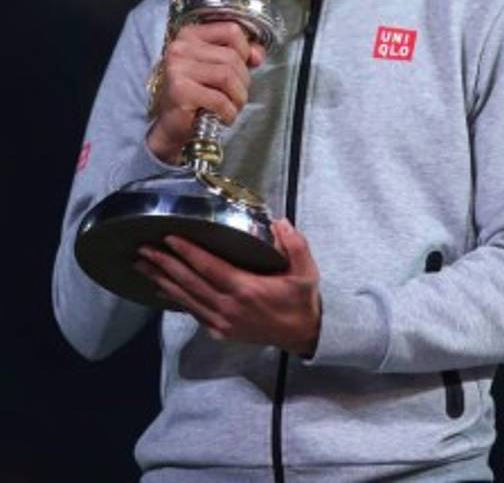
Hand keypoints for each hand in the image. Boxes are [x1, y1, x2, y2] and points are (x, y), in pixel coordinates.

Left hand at [135, 219, 321, 355]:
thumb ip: (295, 245)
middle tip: (144, 248)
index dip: (188, 253)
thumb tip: (279, 222)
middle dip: (165, 264)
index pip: (210, 268)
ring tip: (143, 265)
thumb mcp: (306, 272)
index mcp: (246, 290)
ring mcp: (222, 322)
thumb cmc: (301, 300)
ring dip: (162, 280)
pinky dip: (175, 298)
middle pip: (190, 282)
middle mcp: (229, 307)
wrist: (302, 335)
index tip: (170, 238)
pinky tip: (162, 287)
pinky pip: (192, 311)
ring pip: (186, 298)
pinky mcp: (220, 330)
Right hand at [147, 21, 265, 163]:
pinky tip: (225, 116)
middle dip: (243, 81)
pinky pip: (219, 99)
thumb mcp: (219, 68)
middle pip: (231, 57)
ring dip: (238, 97)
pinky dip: (229, 111)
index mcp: (190, 35)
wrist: (171, 125)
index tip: (244, 67)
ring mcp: (178, 68)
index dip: (245, 50)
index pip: (231, 30)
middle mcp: (180, 47)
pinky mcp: (180, 90)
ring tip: (233, 106)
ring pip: (227, 76)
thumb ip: (241, 56)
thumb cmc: (197, 95)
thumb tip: (258, 55)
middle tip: (237, 96)